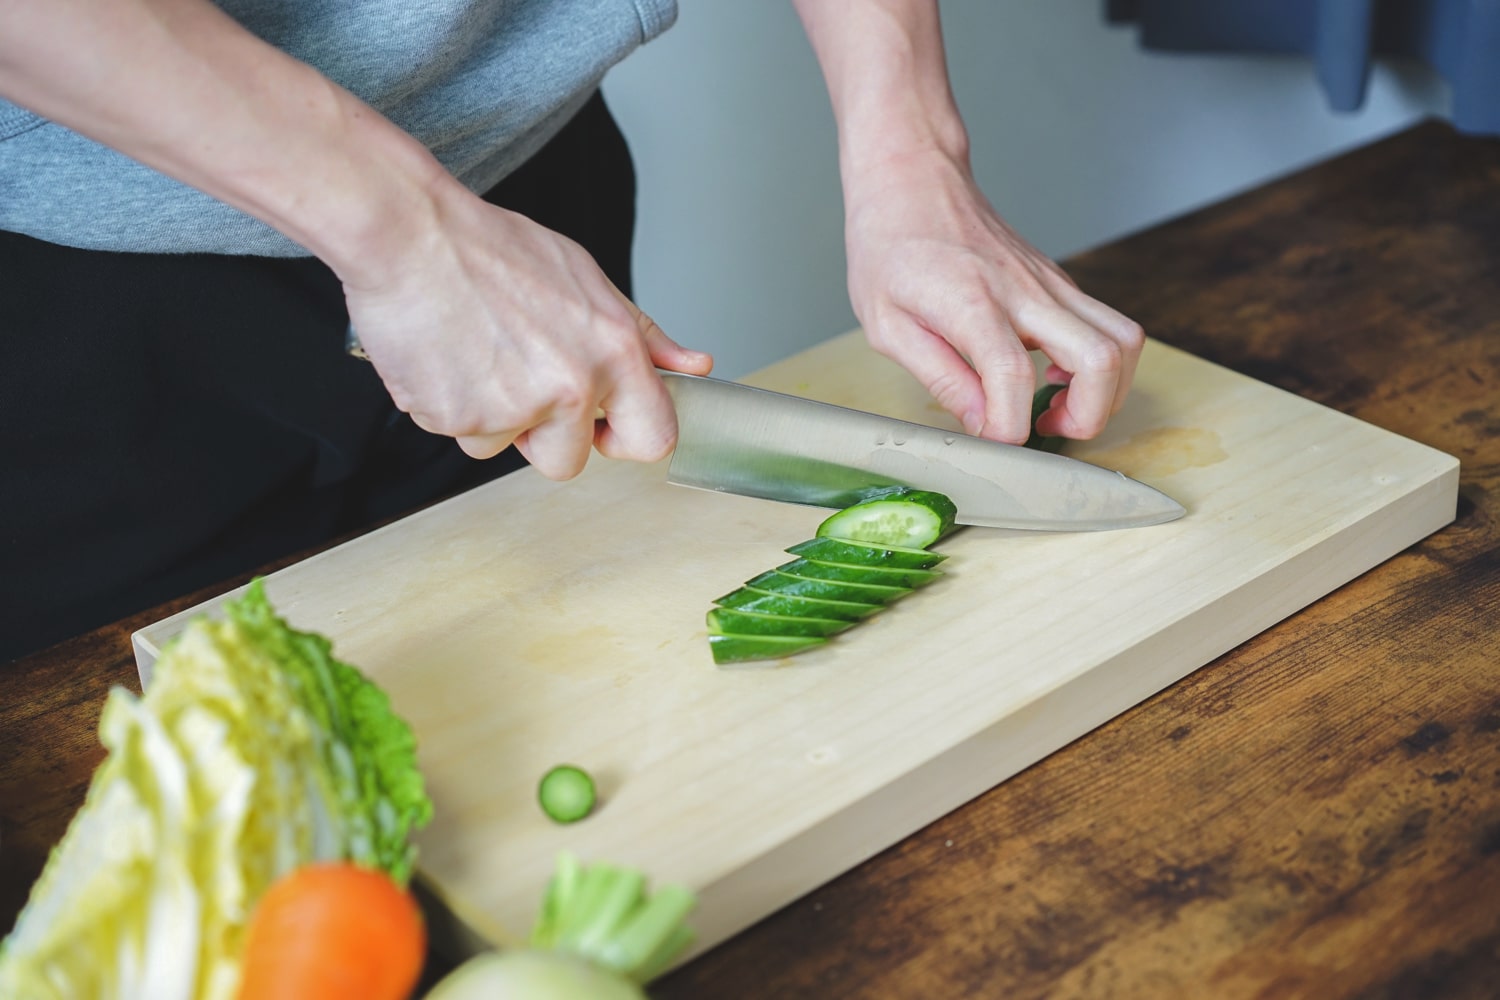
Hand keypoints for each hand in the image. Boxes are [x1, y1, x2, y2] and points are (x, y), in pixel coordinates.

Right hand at [344, 186, 710, 479]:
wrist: (408, 234)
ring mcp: (512, 409)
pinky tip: (445, 354)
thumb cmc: (490, 249)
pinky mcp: (457, 420)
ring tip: (475, 350)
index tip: (602, 427)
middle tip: (515, 376)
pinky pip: (459, 434)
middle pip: (568, 462)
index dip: (626, 440)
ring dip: (489, 415)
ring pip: (503, 447)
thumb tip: (693, 366)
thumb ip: (643, 335)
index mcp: (613, 352)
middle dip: (542, 434)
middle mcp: (570, 386)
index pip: (654, 438)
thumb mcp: (587, 279)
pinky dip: (449, 404)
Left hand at [844, 149, 1143, 444]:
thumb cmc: (890, 245)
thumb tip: (980, 423)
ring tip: (1060, 405)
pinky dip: (1097, 362)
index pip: (1013, 379)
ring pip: (1123, 338)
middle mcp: (1023, 290)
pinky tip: (1053, 374)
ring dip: (1107, 388)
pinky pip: (1106, 324)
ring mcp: (1049, 282)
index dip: (1010, 429)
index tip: (993, 442)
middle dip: (1089, 415)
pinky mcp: (1058, 280)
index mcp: (972, 302)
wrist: (912, 178)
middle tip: (1049, 429)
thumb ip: (939, 376)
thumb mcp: (886, 323)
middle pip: (1101, 359)